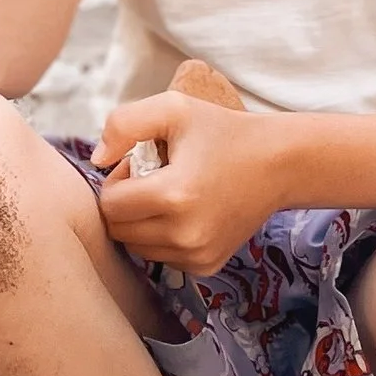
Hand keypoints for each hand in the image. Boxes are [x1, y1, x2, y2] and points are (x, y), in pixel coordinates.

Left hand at [92, 87, 290, 274]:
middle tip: (153, 179)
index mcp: (174, 196)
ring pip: (137, 247)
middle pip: (119, 231)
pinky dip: (163, 237)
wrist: (278, 164)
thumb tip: (97, 160)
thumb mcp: (173, 108)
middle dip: (125, 204)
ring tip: (170, 194)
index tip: (141, 164)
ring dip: (142, 222)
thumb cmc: (223, 131)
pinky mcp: (206, 266)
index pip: (109, 205)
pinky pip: (162, 258)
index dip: (117, 180)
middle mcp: (185, 235)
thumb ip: (123, 124)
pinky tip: (185, 213)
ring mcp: (197, 256)